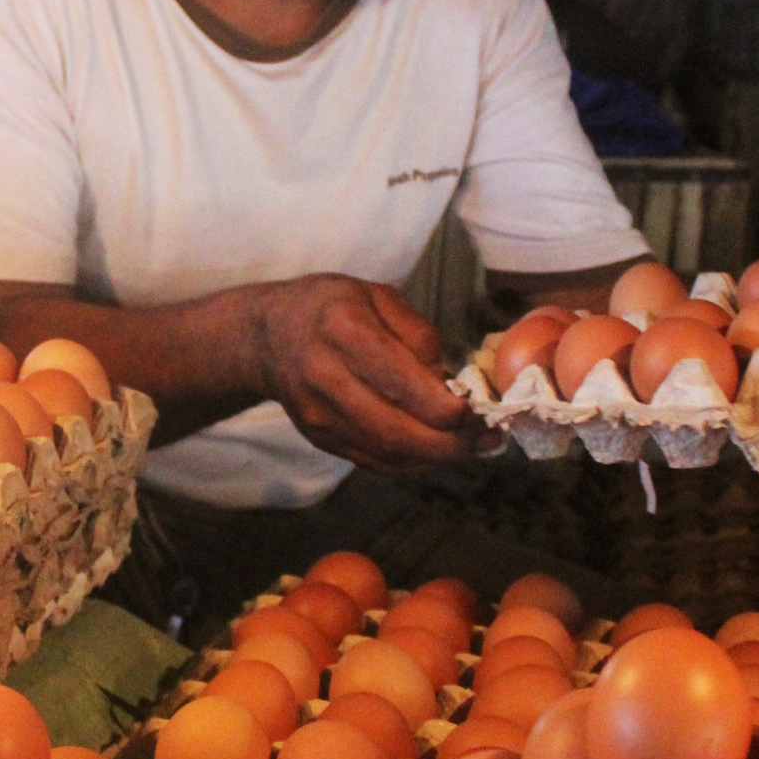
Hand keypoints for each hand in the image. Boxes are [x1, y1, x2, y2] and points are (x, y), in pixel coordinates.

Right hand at [247, 275, 496, 468]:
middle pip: (399, 431)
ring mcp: (320, 417)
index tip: (484, 407)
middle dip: (454, 443)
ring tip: (476, 445)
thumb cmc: (329, 307)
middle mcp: (326, 379)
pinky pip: (377, 462)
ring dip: (440, 457)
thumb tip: (451, 381)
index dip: (450, 407)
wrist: (265, 337)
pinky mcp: (321, 439)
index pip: (403, 383)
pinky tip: (440, 449)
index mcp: (343, 331)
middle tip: (492, 437)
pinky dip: (415, 461)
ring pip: (390, 454)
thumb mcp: (376, 296)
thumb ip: (419, 336)